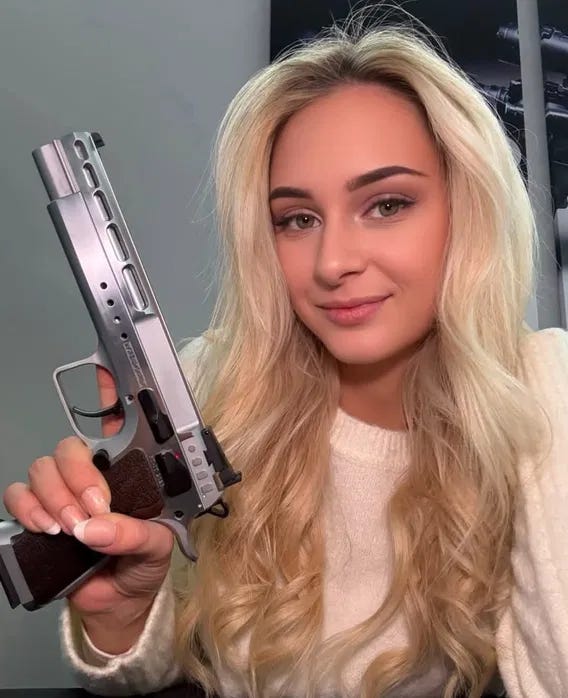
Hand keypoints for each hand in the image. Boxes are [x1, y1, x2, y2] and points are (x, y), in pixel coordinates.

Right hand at [3, 366, 173, 640]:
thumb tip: (95, 525)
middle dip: (79, 477)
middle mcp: (91, 477)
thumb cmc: (141, 566)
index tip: (105, 375)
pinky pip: (18, 496)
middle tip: (93, 508)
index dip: (107, 396)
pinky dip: (29, 508)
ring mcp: (62, 494)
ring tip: (71, 527)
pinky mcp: (38, 515)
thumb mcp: (155, 547)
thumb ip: (133, 533)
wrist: (118, 604)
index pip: (115, 426)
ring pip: (43, 469)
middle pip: (70, 449)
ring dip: (55, 497)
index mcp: (126, 474)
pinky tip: (47, 527)